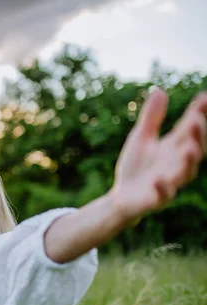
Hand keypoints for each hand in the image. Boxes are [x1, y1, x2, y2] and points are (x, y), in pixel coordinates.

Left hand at [109, 88, 206, 222]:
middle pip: (194, 148)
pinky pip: (164, 195)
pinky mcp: (156, 199)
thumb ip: (151, 117)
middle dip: (198, 136)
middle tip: (198, 119)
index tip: (204, 97)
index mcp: (174, 147)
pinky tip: (159, 179)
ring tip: (190, 148)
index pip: (190, 128)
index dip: (198, 113)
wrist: (120, 198)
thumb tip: (159, 90)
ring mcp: (169, 182)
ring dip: (190, 161)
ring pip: (186, 173)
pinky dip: (164, 188)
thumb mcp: (141, 138)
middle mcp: (176, 163)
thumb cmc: (135, 167)